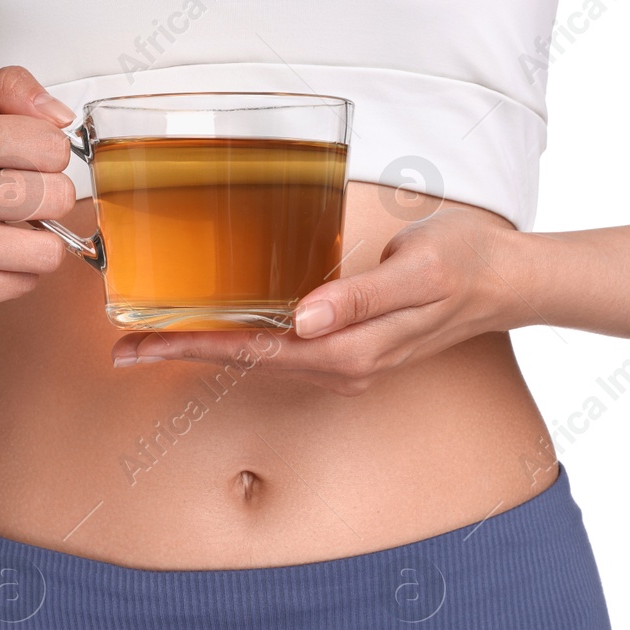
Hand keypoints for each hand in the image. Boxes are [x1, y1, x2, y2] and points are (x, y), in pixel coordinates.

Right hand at [0, 65, 78, 319]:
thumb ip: (9, 88)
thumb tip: (60, 117)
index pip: (53, 146)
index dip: (48, 155)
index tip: (23, 161)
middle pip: (57, 197)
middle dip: (49, 199)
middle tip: (18, 200)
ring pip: (48, 250)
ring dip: (38, 242)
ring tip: (8, 231)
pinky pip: (25, 283)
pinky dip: (15, 273)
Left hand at [111, 207, 529, 395]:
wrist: (508, 281)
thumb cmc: (463, 263)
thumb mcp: (420, 270)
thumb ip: (363, 296)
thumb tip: (306, 319)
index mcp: (350, 351)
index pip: (254, 352)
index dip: (192, 348)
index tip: (139, 347)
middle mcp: (341, 366)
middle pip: (245, 363)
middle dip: (182, 356)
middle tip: (121, 349)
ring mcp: (345, 363)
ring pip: (260, 360)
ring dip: (206, 351)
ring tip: (152, 342)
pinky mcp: (349, 350)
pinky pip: (283, 351)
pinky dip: (242, 342)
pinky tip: (219, 329)